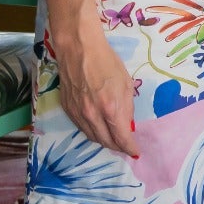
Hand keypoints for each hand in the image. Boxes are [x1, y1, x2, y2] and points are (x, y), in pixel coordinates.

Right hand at [55, 28, 139, 157]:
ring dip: (104, 142)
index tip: (135, 152)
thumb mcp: (126, 84)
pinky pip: (81, 128)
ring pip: (92, 137)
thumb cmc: (107, 63)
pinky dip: (91, 132)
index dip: (130, 148)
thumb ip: (127, 108)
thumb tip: (127, 126)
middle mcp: (92, 116)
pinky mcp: (67, 110)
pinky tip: (98, 129)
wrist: (79, 51)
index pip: (121, 138)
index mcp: (110, 109)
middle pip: (105, 142)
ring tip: (113, 141)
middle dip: (117, 147)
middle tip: (125, 147)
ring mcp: (77, 114)